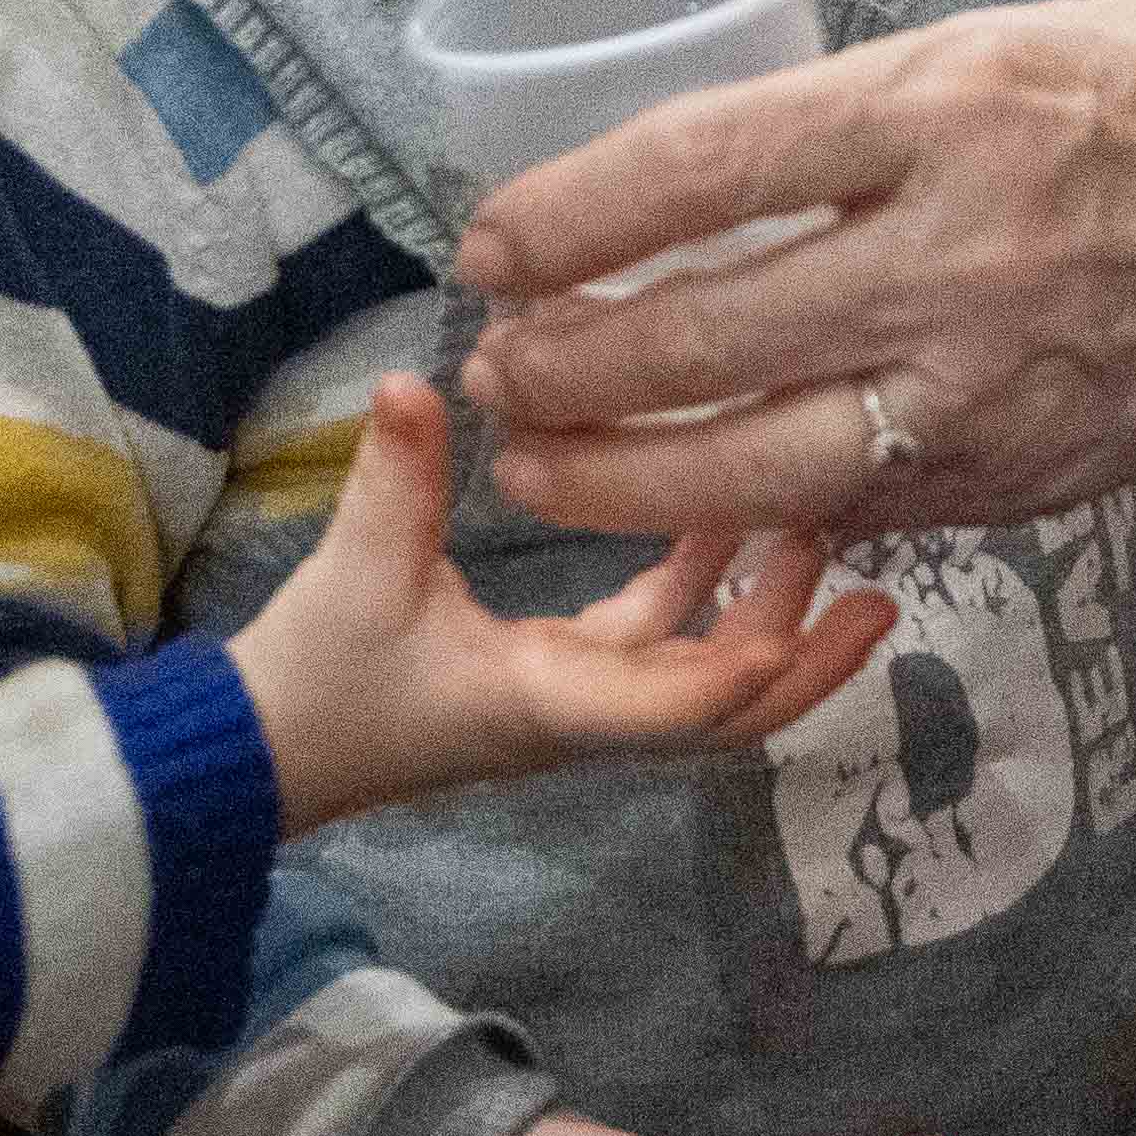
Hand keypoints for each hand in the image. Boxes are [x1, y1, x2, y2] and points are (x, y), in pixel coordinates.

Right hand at [222, 376, 890, 827]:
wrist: (256, 751)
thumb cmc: (315, 679)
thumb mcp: (356, 573)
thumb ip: (396, 479)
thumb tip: (412, 384)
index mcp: (552, 702)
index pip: (686, 705)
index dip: (765, 662)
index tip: (837, 607)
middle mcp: (583, 711)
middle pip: (728, 705)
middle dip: (807, 651)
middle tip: (879, 584)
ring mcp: (573, 695)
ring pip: (699, 668)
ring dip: (764, 609)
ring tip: (822, 523)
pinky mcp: (550, 672)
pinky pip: (652, 638)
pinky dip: (699, 587)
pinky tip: (723, 508)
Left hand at [458, 0, 1135, 539]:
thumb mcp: (1033, 35)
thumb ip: (881, 111)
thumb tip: (725, 170)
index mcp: (953, 105)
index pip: (698, 169)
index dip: (567, 217)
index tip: (488, 242)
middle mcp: (961, 250)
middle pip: (698, 336)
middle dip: (564, 366)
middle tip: (493, 371)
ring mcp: (998, 381)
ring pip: (755, 462)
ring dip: (623, 475)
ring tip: (543, 466)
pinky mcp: (1034, 473)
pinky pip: (862, 506)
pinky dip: (764, 513)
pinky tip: (698, 503)